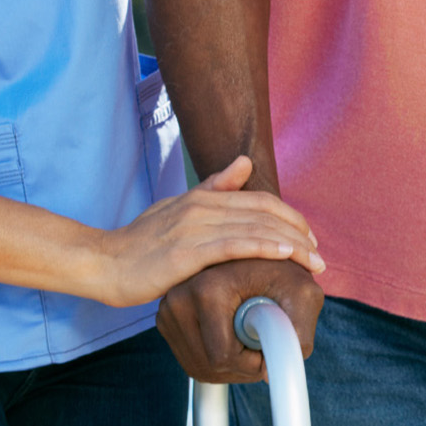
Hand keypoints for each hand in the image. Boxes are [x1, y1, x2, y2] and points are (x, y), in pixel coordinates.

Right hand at [94, 156, 322, 307]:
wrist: (106, 262)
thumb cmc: (142, 242)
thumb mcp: (178, 209)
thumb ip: (213, 187)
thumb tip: (245, 163)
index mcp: (202, 197)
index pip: (259, 200)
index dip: (288, 215)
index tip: (308, 237)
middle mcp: (202, 206)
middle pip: (263, 213)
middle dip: (297, 232)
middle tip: (319, 255)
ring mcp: (194, 227)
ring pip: (254, 228)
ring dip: (291, 244)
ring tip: (314, 261)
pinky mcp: (187, 252)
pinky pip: (234, 245)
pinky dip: (264, 246)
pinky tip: (285, 255)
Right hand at [156, 255, 324, 381]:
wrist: (259, 258)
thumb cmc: (283, 274)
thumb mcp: (302, 295)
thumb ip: (298, 332)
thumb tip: (269, 372)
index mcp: (206, 288)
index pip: (223, 356)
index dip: (252, 360)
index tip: (266, 339)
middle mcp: (179, 296)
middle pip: (208, 364)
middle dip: (240, 363)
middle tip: (257, 335)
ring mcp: (168, 307)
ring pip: (198, 364)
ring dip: (227, 361)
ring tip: (244, 331)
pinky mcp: (165, 317)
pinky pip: (191, 356)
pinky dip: (212, 355)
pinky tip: (228, 332)